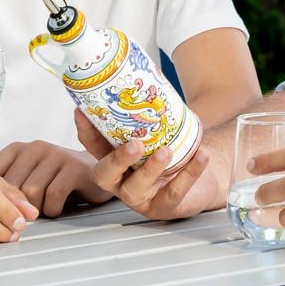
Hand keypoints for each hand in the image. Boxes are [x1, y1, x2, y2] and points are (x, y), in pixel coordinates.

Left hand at [0, 141, 112, 216]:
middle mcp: (34, 148)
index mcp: (17, 149)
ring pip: (31, 192)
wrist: (94, 173)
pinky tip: (56, 210)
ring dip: (35, 210)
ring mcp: (55, 155)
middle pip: (10, 186)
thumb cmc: (54, 180)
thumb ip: (5, 185)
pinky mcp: (74, 167)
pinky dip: (53, 209)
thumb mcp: (26, 177)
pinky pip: (54, 194)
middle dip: (13, 209)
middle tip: (20, 222)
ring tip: (41, 213)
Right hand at [75, 109, 222, 219]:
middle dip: (116, 159)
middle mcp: (122, 181)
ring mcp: (142, 197)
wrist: (203, 180)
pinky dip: (189, 173)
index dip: (86, 131)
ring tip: (166, 151)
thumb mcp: (161, 134)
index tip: (82, 111)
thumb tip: (150, 78)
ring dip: (150, 169)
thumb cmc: (176, 154)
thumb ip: (151, 114)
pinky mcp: (164, 207)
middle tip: (134, 144)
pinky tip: (200, 156)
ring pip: (136, 189)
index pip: (94, 146)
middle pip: (105, 175)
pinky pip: (174, 193)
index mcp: (117, 160)